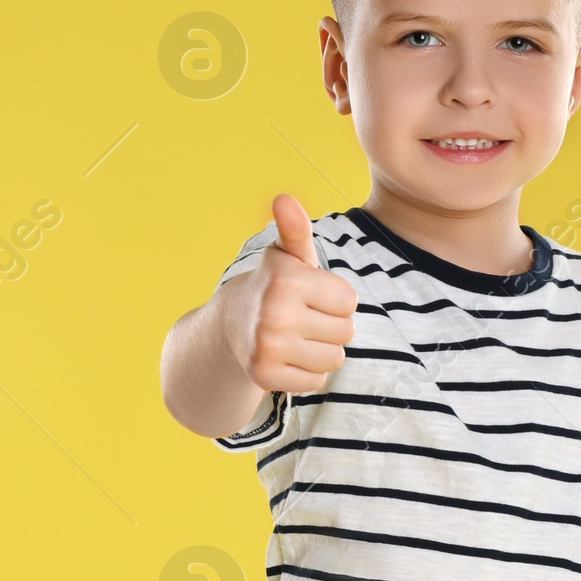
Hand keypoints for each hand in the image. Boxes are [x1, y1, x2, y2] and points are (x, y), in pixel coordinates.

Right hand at [230, 193, 358, 393]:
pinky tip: (289, 357)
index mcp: (287, 280)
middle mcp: (276, 313)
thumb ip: (295, 229)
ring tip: (298, 337)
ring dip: (322, 350)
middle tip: (304, 318)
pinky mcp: (265, 376)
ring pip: (334, 359)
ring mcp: (269, 347)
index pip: (349, 301)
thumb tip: (283, 199)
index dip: (335, 299)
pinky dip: (307, 373)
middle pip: (345, 332)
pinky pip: (316, 381)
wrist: (231, 324)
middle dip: (331, 325)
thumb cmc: (274, 286)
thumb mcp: (288, 256)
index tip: (312, 295)